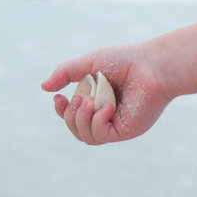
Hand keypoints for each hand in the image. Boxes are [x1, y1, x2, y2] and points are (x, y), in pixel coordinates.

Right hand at [41, 46, 172, 145]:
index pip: (72, 115)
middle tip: (78, 100)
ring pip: (87, 136)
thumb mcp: (89, 63)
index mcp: (96, 100)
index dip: (61, 111)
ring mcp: (115, 124)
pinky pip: (102, 135)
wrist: (152, 65)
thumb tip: (44, 87)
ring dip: (81, 120)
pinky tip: (106, 107)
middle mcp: (105, 114)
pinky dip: (98, 122)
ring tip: (89, 102)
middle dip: (70, 117)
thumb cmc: (126, 60)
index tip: (58, 98)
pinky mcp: (126, 130)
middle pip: (76, 129)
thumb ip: (66, 72)